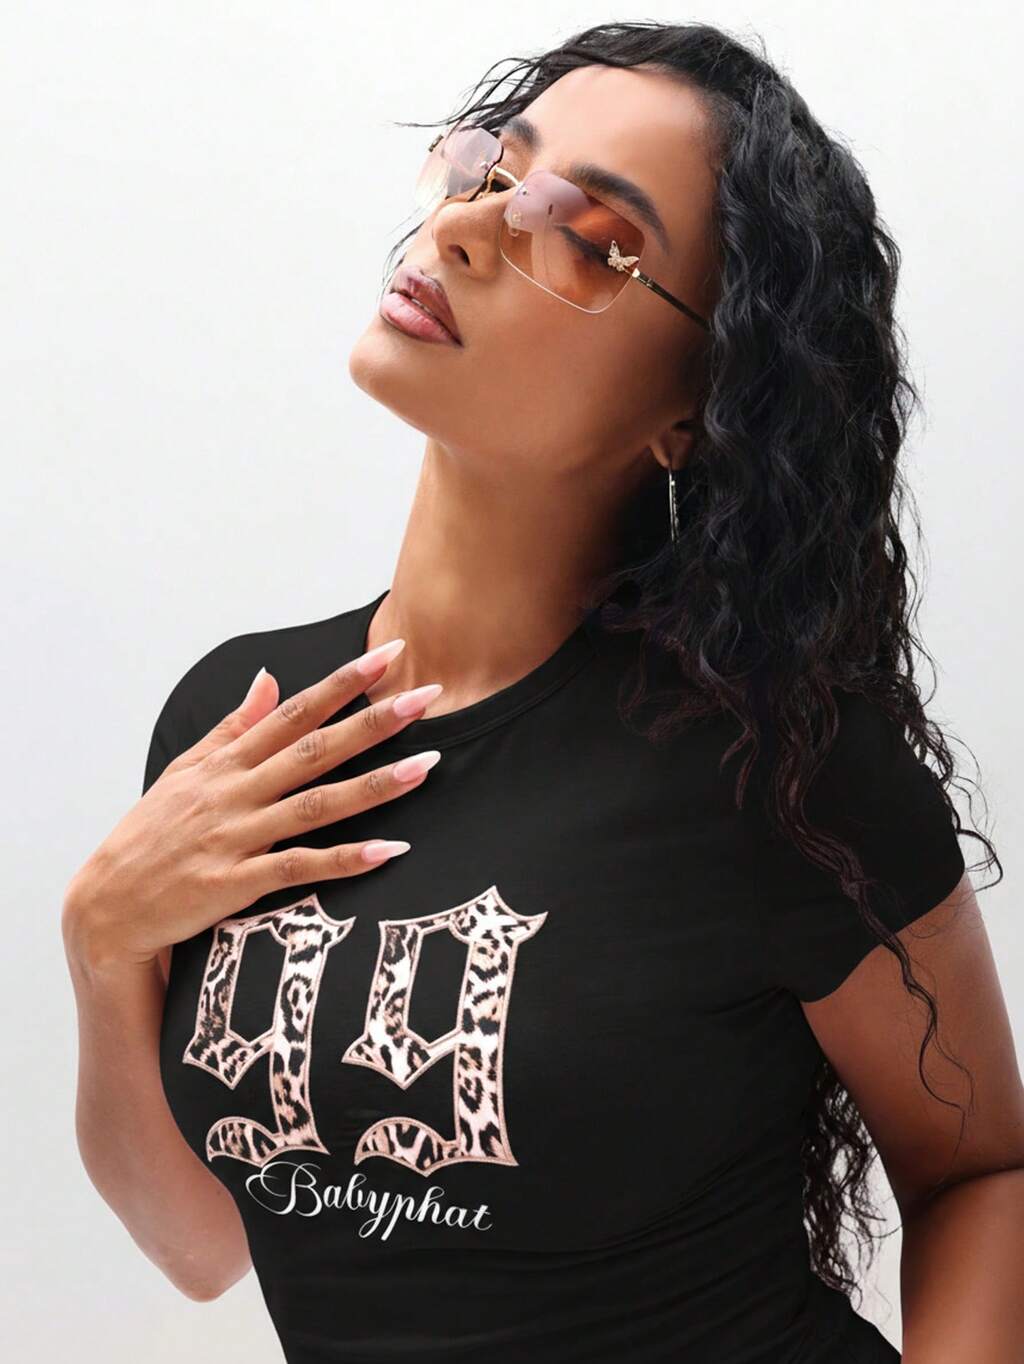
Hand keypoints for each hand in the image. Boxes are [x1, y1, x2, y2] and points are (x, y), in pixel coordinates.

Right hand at [63, 643, 443, 970]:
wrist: (106, 907)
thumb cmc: (150, 835)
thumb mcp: (185, 770)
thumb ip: (233, 726)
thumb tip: (269, 678)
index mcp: (227, 762)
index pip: (294, 712)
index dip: (343, 684)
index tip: (388, 657)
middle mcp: (235, 792)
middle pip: (315, 750)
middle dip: (373, 721)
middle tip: (425, 697)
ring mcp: (235, 837)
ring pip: (316, 805)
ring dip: (375, 786)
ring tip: (426, 766)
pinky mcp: (234, 883)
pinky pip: (297, 868)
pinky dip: (343, 860)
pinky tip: (387, 851)